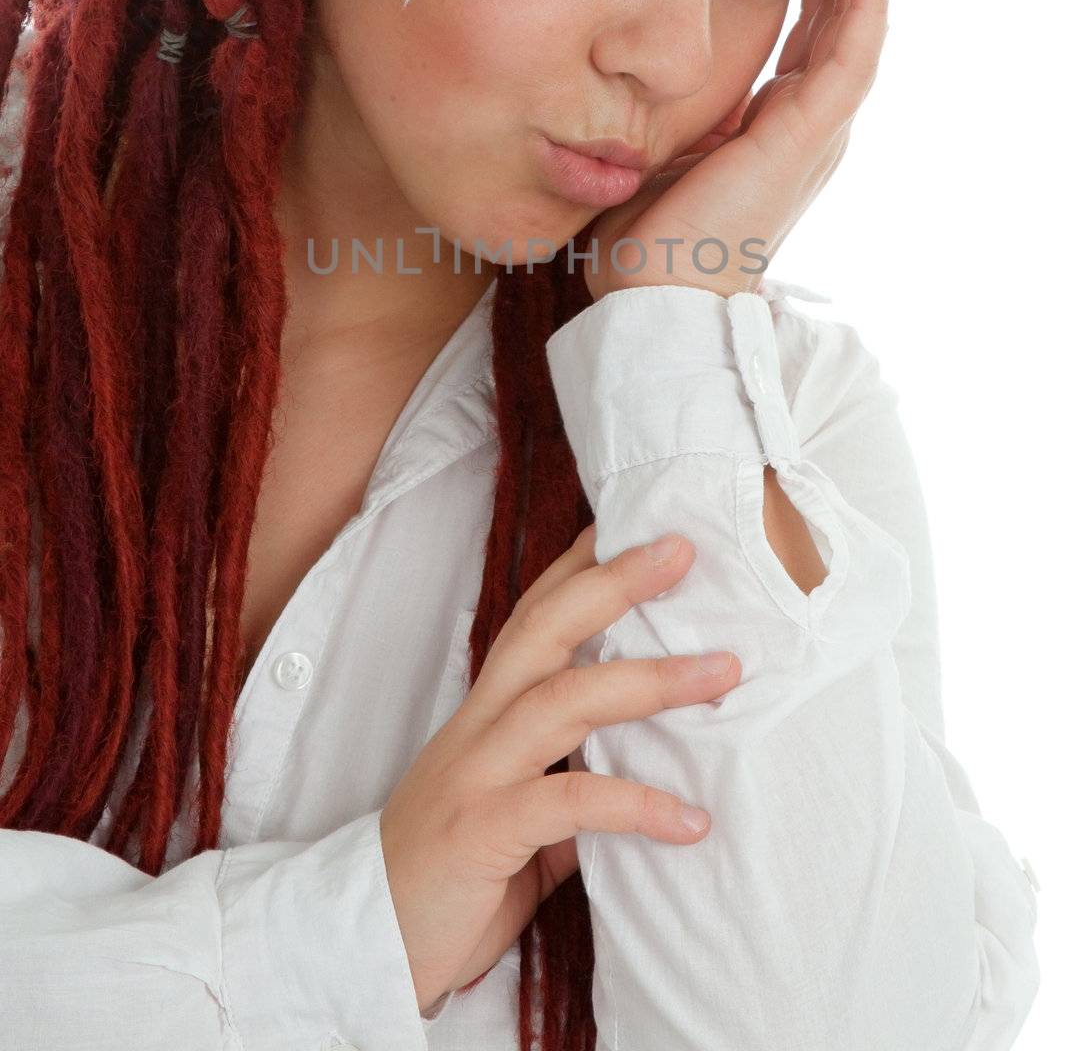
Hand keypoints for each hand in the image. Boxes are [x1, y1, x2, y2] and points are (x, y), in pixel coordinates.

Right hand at [379, 526, 740, 1012]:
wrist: (364, 946)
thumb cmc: (448, 879)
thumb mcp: (519, 821)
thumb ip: (572, 788)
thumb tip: (643, 779)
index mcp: (487, 714)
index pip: (534, 616)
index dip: (580, 566)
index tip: (634, 523)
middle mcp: (479, 727)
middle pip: (545, 629)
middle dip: (613, 583)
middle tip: (680, 550)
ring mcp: (477, 774)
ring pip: (563, 699)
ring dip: (649, 679)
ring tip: (722, 672)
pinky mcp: (482, 831)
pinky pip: (569, 804)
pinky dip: (636, 806)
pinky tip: (691, 821)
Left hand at [582, 0, 888, 301]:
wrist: (653, 302)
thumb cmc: (642, 242)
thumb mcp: (656, 151)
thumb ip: (664, 110)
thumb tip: (621, 70)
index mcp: (772, 128)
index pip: (806, 33)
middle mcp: (805, 127)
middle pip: (839, 18)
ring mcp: (814, 133)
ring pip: (856, 26)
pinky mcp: (807, 138)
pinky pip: (851, 55)